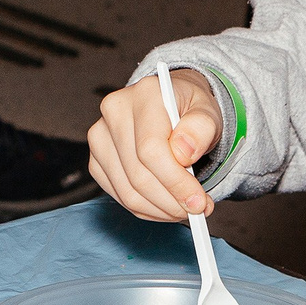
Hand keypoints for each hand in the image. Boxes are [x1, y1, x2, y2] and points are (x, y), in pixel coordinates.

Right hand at [88, 69, 216, 222]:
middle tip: (197, 209)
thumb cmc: (189, 110)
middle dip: (172, 201)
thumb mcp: (209, 112)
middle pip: (139, 176)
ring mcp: (100, 137)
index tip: (198, 201)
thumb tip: (183, 153)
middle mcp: (114, 113)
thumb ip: (202, 128)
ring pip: (128, 192)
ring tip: (184, 208)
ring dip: (161, 209)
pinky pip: (120, 197)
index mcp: (144, 95)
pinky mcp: (96, 160)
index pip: (151, 150)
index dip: (175, 182)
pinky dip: (147, 209)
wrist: (172, 106)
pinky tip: (166, 204)